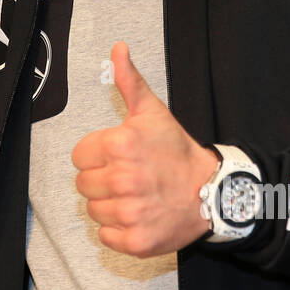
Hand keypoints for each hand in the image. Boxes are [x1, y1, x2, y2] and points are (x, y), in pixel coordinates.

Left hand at [72, 43, 219, 257]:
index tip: (119, 156)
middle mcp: (122, 179)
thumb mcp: (152, 111)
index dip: (97, 156)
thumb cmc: (176, 151)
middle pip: (83, 185)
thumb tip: (117, 49)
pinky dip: (119, 231)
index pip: (78, 157)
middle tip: (130, 177)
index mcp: (119, 145)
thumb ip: (128, 80)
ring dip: (111, 206)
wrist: (211, 192)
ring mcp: (130, 212)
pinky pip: (105, 237)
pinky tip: (138, 216)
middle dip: (102, 180)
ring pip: (94, 211)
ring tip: (136, 196)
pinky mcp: (136, 241)